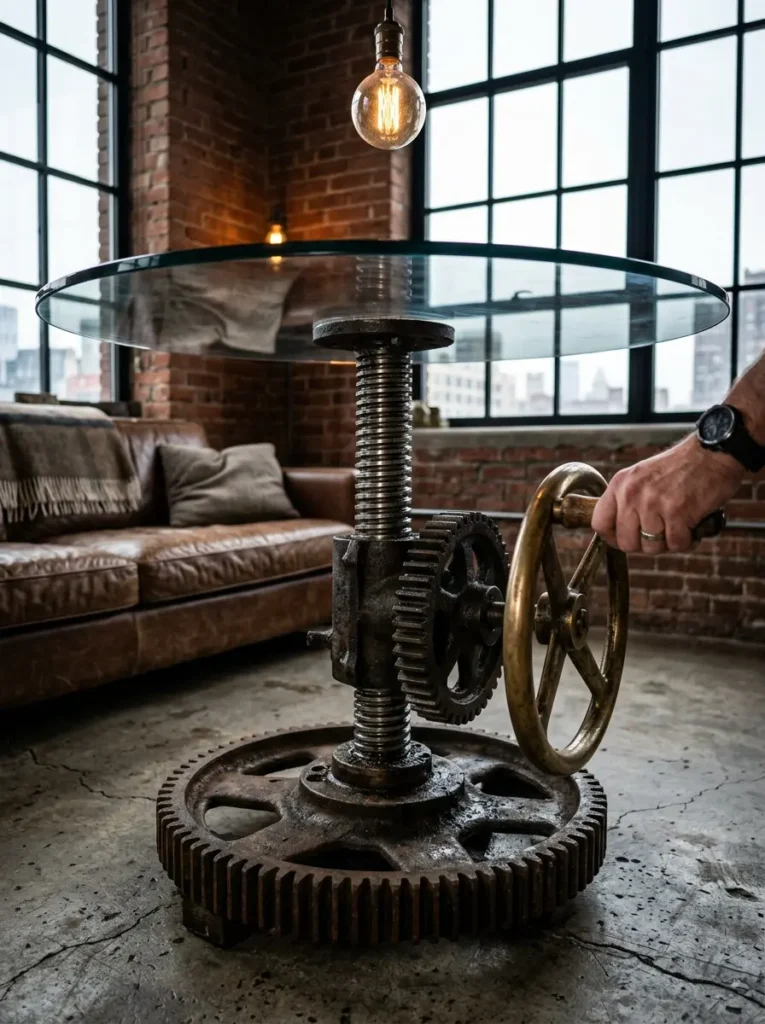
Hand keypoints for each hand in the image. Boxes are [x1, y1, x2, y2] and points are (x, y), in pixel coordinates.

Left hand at [592, 435, 742, 553]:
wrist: (712, 453)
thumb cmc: (681, 468)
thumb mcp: (642, 477)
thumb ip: (627, 501)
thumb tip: (619, 531)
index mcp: (620, 484)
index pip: (599, 523)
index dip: (612, 538)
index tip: (625, 540)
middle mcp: (632, 494)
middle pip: (626, 542)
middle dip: (645, 544)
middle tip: (661, 534)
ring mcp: (653, 503)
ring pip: (652, 546)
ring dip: (668, 542)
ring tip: (679, 525)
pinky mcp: (676, 512)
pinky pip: (676, 544)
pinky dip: (686, 540)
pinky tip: (691, 525)